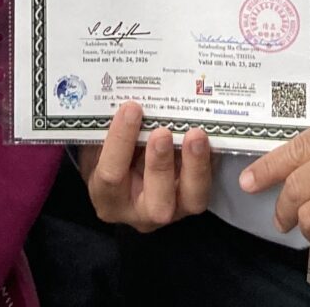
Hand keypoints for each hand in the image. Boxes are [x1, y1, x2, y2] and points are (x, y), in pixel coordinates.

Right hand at [78, 101, 214, 231]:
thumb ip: (105, 130)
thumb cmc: (106, 157)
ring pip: (191, 200)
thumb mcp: (98, 146)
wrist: (126, 174)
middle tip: (163, 131)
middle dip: (160, 166)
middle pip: (156, 203)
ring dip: (196, 166)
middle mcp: (141, 213)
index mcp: (108, 199)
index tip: (131, 108)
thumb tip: (119, 97)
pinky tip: (212, 134)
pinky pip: (208, 184)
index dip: (120, 142)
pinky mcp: (194, 199)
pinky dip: (211, 160)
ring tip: (196, 134)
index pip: (111, 176)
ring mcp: (173, 209)